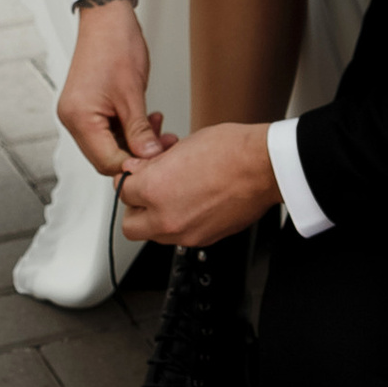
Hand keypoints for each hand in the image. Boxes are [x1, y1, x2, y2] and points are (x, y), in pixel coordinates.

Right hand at [58, 2, 166, 179]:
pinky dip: (128, 129)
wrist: (107, 16)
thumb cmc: (115, 44)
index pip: (107, 161)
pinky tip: (147, 120)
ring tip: (159, 129)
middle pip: (106, 156)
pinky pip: (108, 129)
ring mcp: (79, 112)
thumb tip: (151, 158)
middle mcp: (73, 118)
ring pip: (109, 143)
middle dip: (137, 154)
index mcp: (79, 117)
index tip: (159, 162)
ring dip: (135, 141)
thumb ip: (140, 131)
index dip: (135, 165)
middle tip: (164, 145)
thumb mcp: (132, 93)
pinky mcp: (87, 106)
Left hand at [117, 122, 279, 248]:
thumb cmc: (229, 151)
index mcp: (154, 190)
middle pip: (131, 225)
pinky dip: (179, 223)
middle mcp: (166, 218)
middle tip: (145, 191)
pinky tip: (191, 202)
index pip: (123, 191)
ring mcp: (186, 234)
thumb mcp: (181, 146)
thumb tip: (140, 171)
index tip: (137, 173)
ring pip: (154, 235)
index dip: (130, 178)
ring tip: (171, 195)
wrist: (263, 168)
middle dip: (135, 208)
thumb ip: (153, 164)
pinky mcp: (205, 240)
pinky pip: (179, 237)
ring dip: (155, 218)